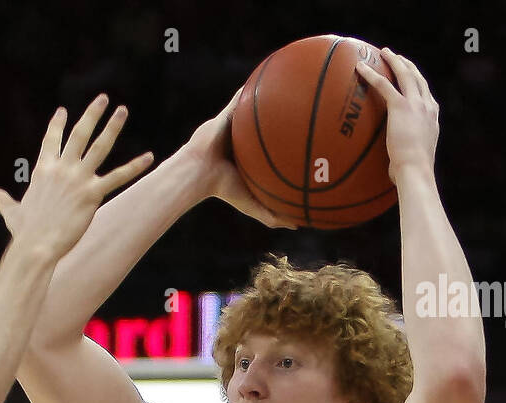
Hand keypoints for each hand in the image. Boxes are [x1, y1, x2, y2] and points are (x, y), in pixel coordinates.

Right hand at [0, 95, 153, 259]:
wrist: (36, 245)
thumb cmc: (24, 231)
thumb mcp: (11, 211)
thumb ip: (2, 200)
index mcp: (43, 169)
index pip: (51, 140)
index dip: (58, 124)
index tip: (63, 111)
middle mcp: (62, 168)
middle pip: (79, 134)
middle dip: (92, 114)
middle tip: (103, 99)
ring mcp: (78, 179)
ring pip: (99, 147)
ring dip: (112, 127)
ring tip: (122, 111)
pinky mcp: (92, 194)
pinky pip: (118, 177)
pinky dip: (135, 166)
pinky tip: (149, 157)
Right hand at [179, 89, 298, 228]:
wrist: (197, 174)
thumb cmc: (222, 189)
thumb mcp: (251, 204)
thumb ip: (272, 214)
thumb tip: (298, 225)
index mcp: (248, 159)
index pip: (269, 149)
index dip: (286, 142)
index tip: (308, 137)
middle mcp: (242, 140)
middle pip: (265, 126)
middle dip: (281, 117)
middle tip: (306, 108)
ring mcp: (233, 126)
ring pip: (254, 110)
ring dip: (268, 97)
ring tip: (291, 83)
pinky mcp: (225, 115)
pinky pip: (241, 97)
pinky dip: (253, 87)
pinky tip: (270, 73)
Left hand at [355, 49, 439, 181]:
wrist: (416, 169)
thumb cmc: (412, 171)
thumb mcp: (415, 157)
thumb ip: (407, 152)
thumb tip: (394, 165)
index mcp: (433, 117)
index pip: (426, 93)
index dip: (417, 81)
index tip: (410, 74)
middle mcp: (428, 106)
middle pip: (418, 78)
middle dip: (407, 65)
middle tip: (396, 56)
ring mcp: (416, 104)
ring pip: (405, 74)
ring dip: (394, 61)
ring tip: (384, 52)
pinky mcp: (401, 107)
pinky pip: (383, 85)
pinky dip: (371, 74)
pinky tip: (360, 67)